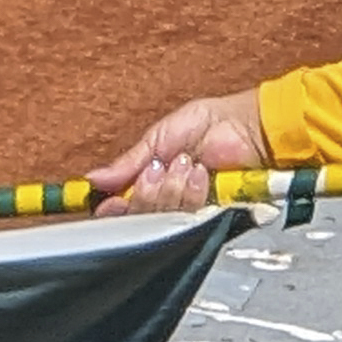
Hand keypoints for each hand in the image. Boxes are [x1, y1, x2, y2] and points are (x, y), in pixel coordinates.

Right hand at [88, 91, 267, 216]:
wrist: (247, 126)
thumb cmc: (211, 123)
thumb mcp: (160, 137)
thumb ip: (128, 162)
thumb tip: (93, 180)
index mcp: (151, 182)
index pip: (122, 208)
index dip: (112, 211)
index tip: (108, 206)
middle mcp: (167, 199)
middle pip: (138, 217)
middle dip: (145, 191)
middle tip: (158, 169)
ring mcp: (188, 209)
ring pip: (161, 218)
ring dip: (170, 189)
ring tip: (186, 164)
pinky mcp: (210, 214)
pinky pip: (189, 217)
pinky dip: (191, 193)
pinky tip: (200, 174)